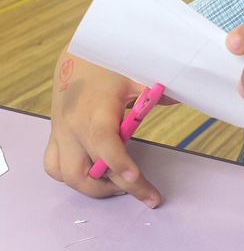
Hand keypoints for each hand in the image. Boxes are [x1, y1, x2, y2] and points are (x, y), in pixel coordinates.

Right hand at [44, 50, 164, 206]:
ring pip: (66, 175)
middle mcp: (73, 126)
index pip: (103, 142)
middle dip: (115, 188)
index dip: (118, 163)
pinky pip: (54, 167)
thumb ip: (157, 93)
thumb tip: (181, 100)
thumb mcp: (137, 76)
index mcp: (96, 109)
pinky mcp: (55, 137)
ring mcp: (61, 134)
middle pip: (84, 171)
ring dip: (93, 187)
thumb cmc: (109, 67)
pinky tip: (96, 175)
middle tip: (146, 194)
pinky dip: (73, 177)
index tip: (135, 178)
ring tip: (120, 185)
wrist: (76, 57)